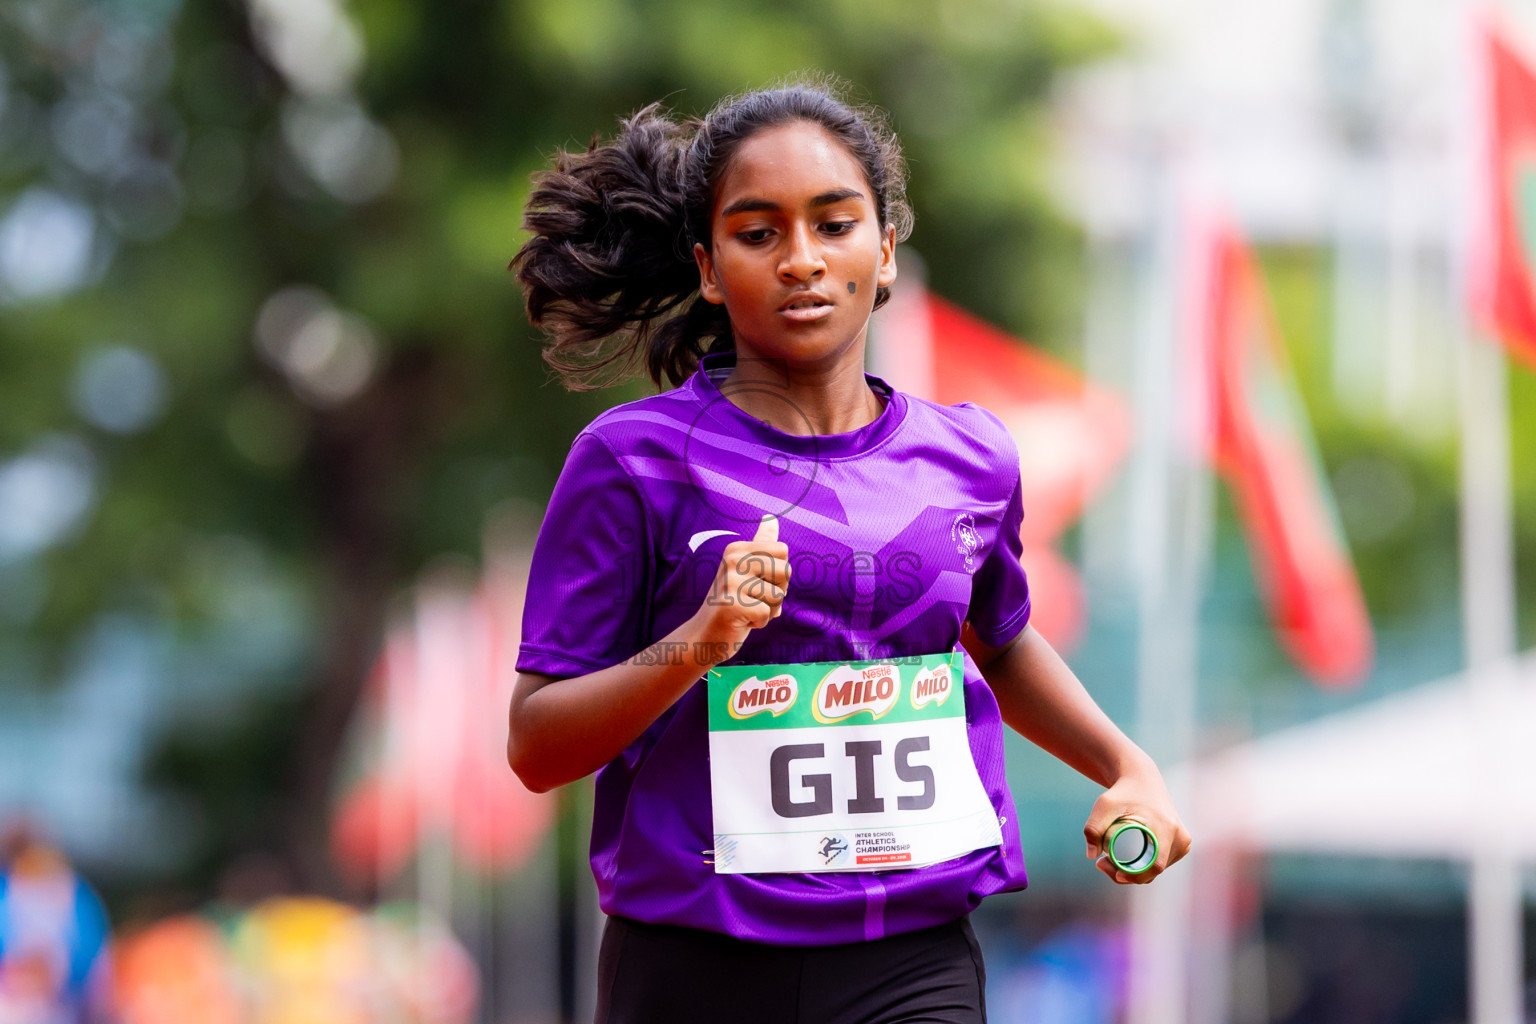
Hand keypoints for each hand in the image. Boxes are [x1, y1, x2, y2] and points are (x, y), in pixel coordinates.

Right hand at [691, 514, 790, 661]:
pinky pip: (767, 613)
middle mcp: (732, 560)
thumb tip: (771, 517)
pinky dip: (759, 623)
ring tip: (747, 611)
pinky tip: (742, 621)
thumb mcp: (745, 570)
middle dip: (777, 592)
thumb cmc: (732, 603)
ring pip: (779, 595)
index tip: (757, 583)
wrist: (705, 635)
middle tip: (752, 599)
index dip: (778, 573)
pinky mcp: (731, 605)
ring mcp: (730, 581)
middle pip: (786, 570)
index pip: (783, 551)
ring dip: (768, 610)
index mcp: (737, 548)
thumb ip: (761, 544)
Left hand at [1083, 759, 1191, 883]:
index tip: (1114, 874)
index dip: (1135, 876)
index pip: (1154, 866)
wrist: (1142, 778)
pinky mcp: (1180, 844)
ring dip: (1134, 872)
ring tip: (1108, 860)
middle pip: (1154, 871)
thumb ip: (1093, 827)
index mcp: (1167, 829)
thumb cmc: (1122, 792)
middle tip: (1101, 863)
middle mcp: (1180, 838)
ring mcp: (1183, 842)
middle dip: (1127, 874)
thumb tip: (1091, 855)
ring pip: (1156, 870)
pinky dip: (1143, 867)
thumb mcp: (1104, 805)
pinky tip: (1125, 861)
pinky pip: (1160, 864)